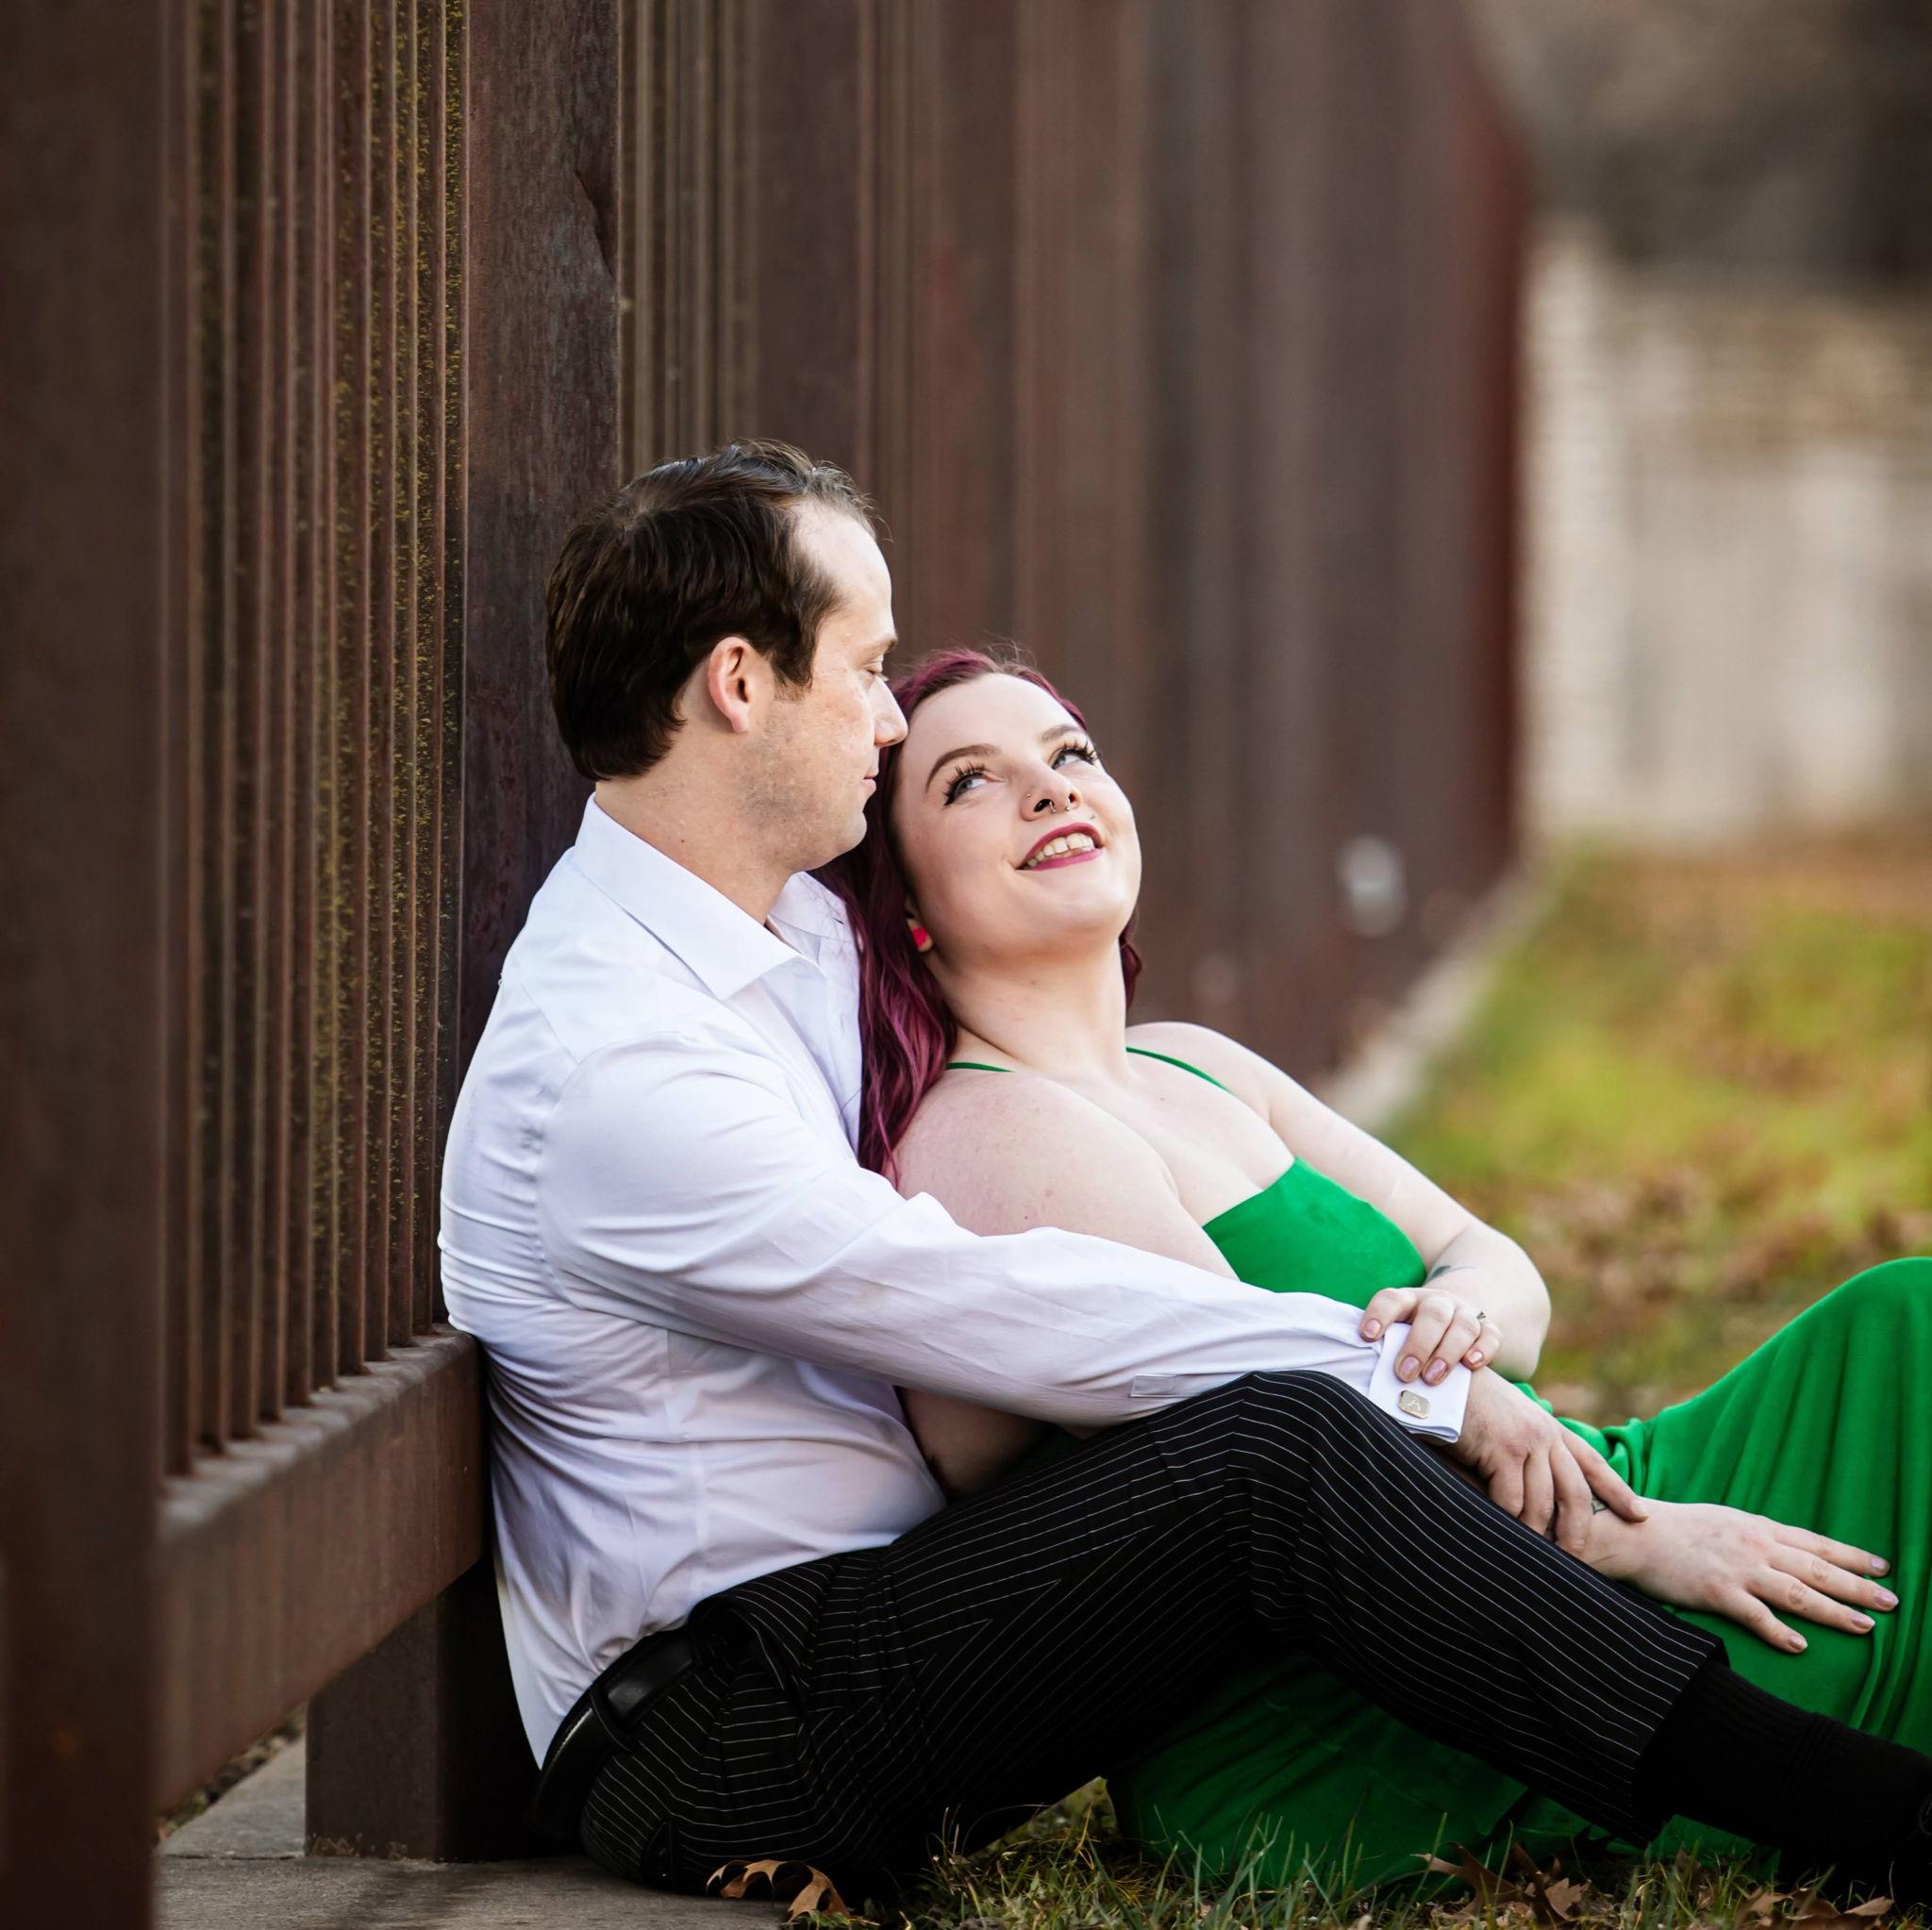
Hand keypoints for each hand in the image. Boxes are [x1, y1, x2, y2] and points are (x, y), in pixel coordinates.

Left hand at [1360, 1278, 1501, 1387]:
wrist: (1452, 1315)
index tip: (1367, 1336)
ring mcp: (1465, 1313)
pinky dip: (1483, 1350)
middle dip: (1418, 1344)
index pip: (1391, 1299)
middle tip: (1404, 1373)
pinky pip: (1491, 1335)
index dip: (1379, 1315)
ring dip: (1447, 1352)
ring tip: (1432, 1379)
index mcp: (1408, 1300)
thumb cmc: (1413, 1335)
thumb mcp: (1397, 1334)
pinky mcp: (1488, 1329)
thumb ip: (1384, 1349)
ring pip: (1463, 1325)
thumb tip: (1364, 1382)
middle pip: (1433, 1314)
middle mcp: (1437, 1302)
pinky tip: (1471, 1365)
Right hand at [1451, 1369, 1647, 1555]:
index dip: (1618, 1491)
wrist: (1438, 1376)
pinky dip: (1507, 1520)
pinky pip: (1511, 1499)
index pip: (1592, 1462)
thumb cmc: (1464, 1400)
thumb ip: (1522, 1447)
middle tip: (1577, 1558)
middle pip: (1576, 1492)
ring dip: (1538, 1533)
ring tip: (1536, 1558)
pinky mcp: (1501, 1449)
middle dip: (1578, 1529)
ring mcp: (1526, 1441)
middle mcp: (1545, 1433)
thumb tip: (1528, 1485)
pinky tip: (1502, 1532)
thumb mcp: (1505, 1419)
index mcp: (1549, 1426)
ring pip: (1543, 1502)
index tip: (1641, 1515)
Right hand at [1584, 1498, 1896, 1651]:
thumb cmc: (1673, 1527)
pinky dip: (1781, 1632)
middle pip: (1817, 1569)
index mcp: (1756, 1527)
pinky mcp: (1717, 1591)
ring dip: (1835, 1611)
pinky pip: (1757, 1616)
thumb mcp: (1721, 1521)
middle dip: (1858, 1585)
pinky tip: (1801, 1646)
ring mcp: (1737, 1569)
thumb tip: (1781, 1549)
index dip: (1850, 1556)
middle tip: (1892, 1601)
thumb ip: (1753, 1535)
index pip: (1814, 1543)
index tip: (1882, 1566)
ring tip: (1866, 1626)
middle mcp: (1754, 1546)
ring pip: (1797, 1593)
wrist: (1632, 1532)